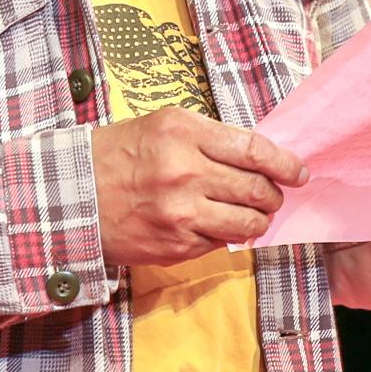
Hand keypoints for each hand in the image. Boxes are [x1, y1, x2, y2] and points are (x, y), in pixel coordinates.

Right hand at [91, 108, 308, 265]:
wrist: (72, 196)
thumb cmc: (118, 155)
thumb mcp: (162, 126)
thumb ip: (209, 138)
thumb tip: (259, 158)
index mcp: (183, 132)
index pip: (254, 150)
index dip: (285, 163)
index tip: (298, 171)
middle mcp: (184, 171)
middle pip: (257, 188)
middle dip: (273, 195)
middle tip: (273, 195)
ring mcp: (181, 213)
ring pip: (247, 223)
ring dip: (258, 220)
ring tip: (253, 215)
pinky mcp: (176, 245)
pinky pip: (221, 243)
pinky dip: (225, 236)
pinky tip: (214, 225)